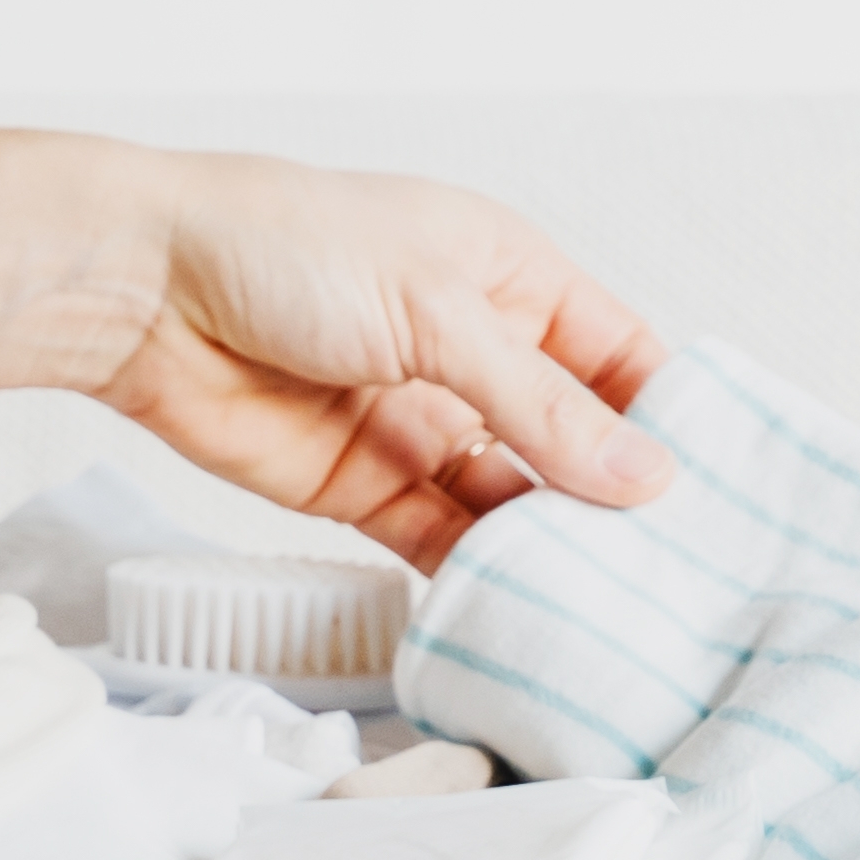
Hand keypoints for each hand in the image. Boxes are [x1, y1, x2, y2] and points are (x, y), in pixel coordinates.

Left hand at [94, 152, 671, 569]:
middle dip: (612, 498)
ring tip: (608, 605)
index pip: (616, 355)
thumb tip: (641, 474)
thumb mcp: (437, 311)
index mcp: (508, 277)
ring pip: (506, 498)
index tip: (714, 489)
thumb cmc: (285, 250)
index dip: (663, 416)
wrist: (145, 292)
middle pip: (567, 438)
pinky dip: (474, 573)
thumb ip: (537, 403)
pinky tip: (520, 609)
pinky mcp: (359, 484)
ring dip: (547, 545)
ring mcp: (417, 421)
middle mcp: (471, 352)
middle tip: (676, 570)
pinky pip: (435, 537)